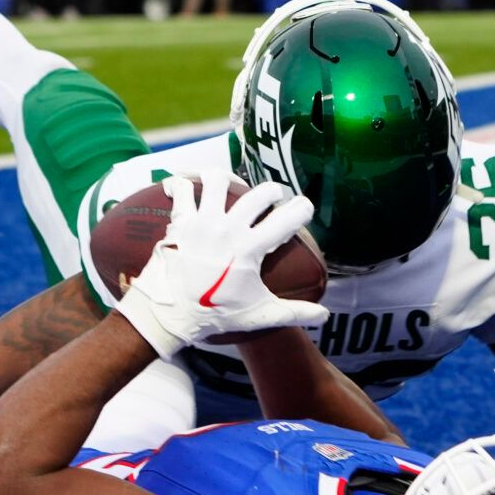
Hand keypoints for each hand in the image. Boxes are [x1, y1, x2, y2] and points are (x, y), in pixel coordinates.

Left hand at [114, 171, 328, 357]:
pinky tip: (188, 186)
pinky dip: (185, 185)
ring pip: (218, 180)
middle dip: (272, 191)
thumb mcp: (259, 315)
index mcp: (250, 248)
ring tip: (231, 185)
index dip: (301, 209)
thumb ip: (294, 312)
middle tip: (274, 197)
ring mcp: (202, 222)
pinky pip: (183, 190)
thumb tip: (325, 316)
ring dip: (228, 178)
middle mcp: (228, 228)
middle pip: (259, 193)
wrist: (170, 314)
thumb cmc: (215, 315)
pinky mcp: (180, 221)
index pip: (286, 219)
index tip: (304, 207)